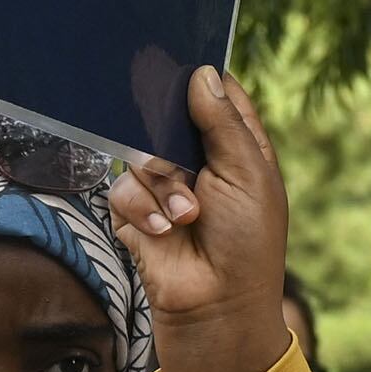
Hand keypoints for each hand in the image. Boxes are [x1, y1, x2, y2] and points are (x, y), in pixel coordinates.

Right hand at [104, 65, 293, 371]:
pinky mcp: (136, 214)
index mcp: (238, 149)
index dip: (201, 80)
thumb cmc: (248, 242)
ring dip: (162, 187)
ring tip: (187, 218)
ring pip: (140, 155)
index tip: (181, 64)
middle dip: (169, 139)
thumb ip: (223, 123)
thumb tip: (203, 73)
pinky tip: (164, 232)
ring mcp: (166, 189)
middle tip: (182, 159)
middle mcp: (200, 164)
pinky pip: (122, 190)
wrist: (217, 307)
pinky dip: (142, 210)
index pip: (216, 98)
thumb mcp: (247, 175)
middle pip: (166, 119)